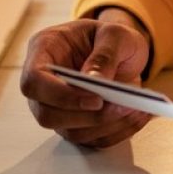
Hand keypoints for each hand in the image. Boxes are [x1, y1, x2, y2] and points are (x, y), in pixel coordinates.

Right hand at [18, 9, 153, 148]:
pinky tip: (139, 116)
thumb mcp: (115, 33)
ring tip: (136, 108)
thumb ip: (105, 53)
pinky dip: (118, 132)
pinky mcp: (76, 124)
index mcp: (43, 51)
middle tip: (120, 105)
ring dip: (105, 125)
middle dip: (86, 116)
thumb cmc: (111, 38)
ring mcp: (57, 108)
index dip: (59, 95)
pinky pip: (92, 140)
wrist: (121, 51)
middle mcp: (44, 84)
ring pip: (70, 132)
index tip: (95, 98)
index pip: (33, 82)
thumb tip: (95, 82)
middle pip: (46, 115)